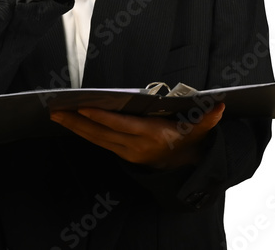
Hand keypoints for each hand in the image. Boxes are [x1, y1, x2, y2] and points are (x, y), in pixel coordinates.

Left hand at [50, 103, 225, 169]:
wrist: (184, 168)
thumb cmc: (189, 141)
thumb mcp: (200, 130)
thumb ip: (208, 118)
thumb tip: (219, 105)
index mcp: (151, 136)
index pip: (121, 125)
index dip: (102, 117)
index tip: (84, 107)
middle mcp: (134, 146)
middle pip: (101, 133)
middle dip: (77, 121)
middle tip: (55, 110)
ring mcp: (125, 151)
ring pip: (95, 138)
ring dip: (74, 127)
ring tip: (55, 114)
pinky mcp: (120, 153)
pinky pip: (98, 141)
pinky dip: (83, 131)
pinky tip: (69, 121)